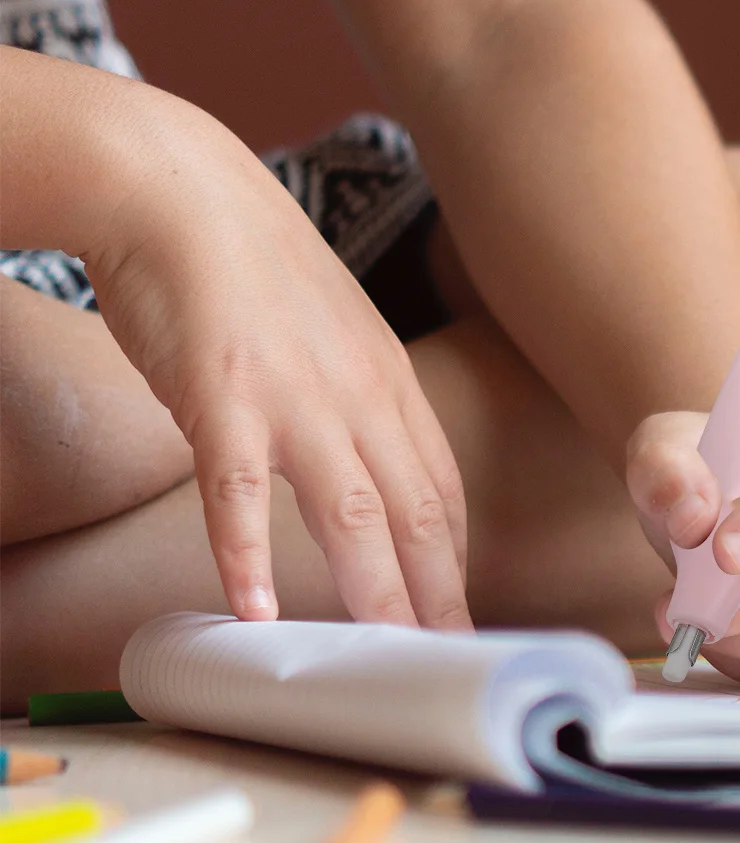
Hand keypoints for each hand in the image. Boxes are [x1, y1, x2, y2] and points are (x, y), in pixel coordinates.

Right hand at [87, 98, 469, 628]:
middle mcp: (358, 394)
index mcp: (389, 381)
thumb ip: (358, 401)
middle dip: (437, 595)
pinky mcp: (221, 394)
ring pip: (350, 512)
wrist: (174, 184)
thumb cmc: (249, 266)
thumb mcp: (336, 331)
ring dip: (372, 591)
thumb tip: (368, 470)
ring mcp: (293, 395)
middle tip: (450, 658)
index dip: (456, 562)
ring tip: (387, 654)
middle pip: (415, 513)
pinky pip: (239, 488)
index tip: (463, 616)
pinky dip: (247, 551)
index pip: (442, 491)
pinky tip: (252, 609)